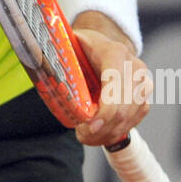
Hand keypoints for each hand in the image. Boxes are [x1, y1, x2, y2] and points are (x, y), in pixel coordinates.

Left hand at [68, 13, 150, 147]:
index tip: (86, 128)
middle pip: (124, 108)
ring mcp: (143, 83)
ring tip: (86, 136)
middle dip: (101, 129)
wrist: (104, 44)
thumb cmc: (81, 47)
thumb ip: (55, 55)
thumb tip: (37, 65)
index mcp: (114, 52)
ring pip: (129, 118)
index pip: (115, 85)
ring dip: (106, 134)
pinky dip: (115, 132)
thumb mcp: (67, 44)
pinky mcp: (143, 97)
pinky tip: (98, 135)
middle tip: (80, 134)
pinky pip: (133, 122)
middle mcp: (134, 67)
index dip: (104, 112)